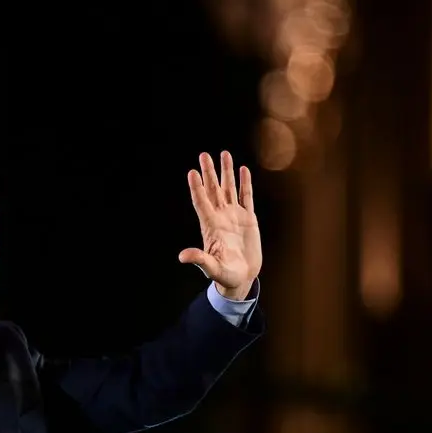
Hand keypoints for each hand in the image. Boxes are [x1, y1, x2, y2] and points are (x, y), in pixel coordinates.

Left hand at [179, 151, 261, 300]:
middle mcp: (220, 217)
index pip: (201, 202)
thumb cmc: (224, 275)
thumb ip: (200, 260)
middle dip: (209, 172)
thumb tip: (182, 256)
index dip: (197, 188)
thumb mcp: (212, 268)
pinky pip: (247, 197)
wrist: (241, 278)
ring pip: (229, 189)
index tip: (192, 172)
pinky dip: (245, 183)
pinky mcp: (248, 219)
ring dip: (226, 172)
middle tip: (204, 154)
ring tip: (224, 154)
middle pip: (213, 190)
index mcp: (210, 226)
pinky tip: (243, 170)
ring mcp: (234, 216)